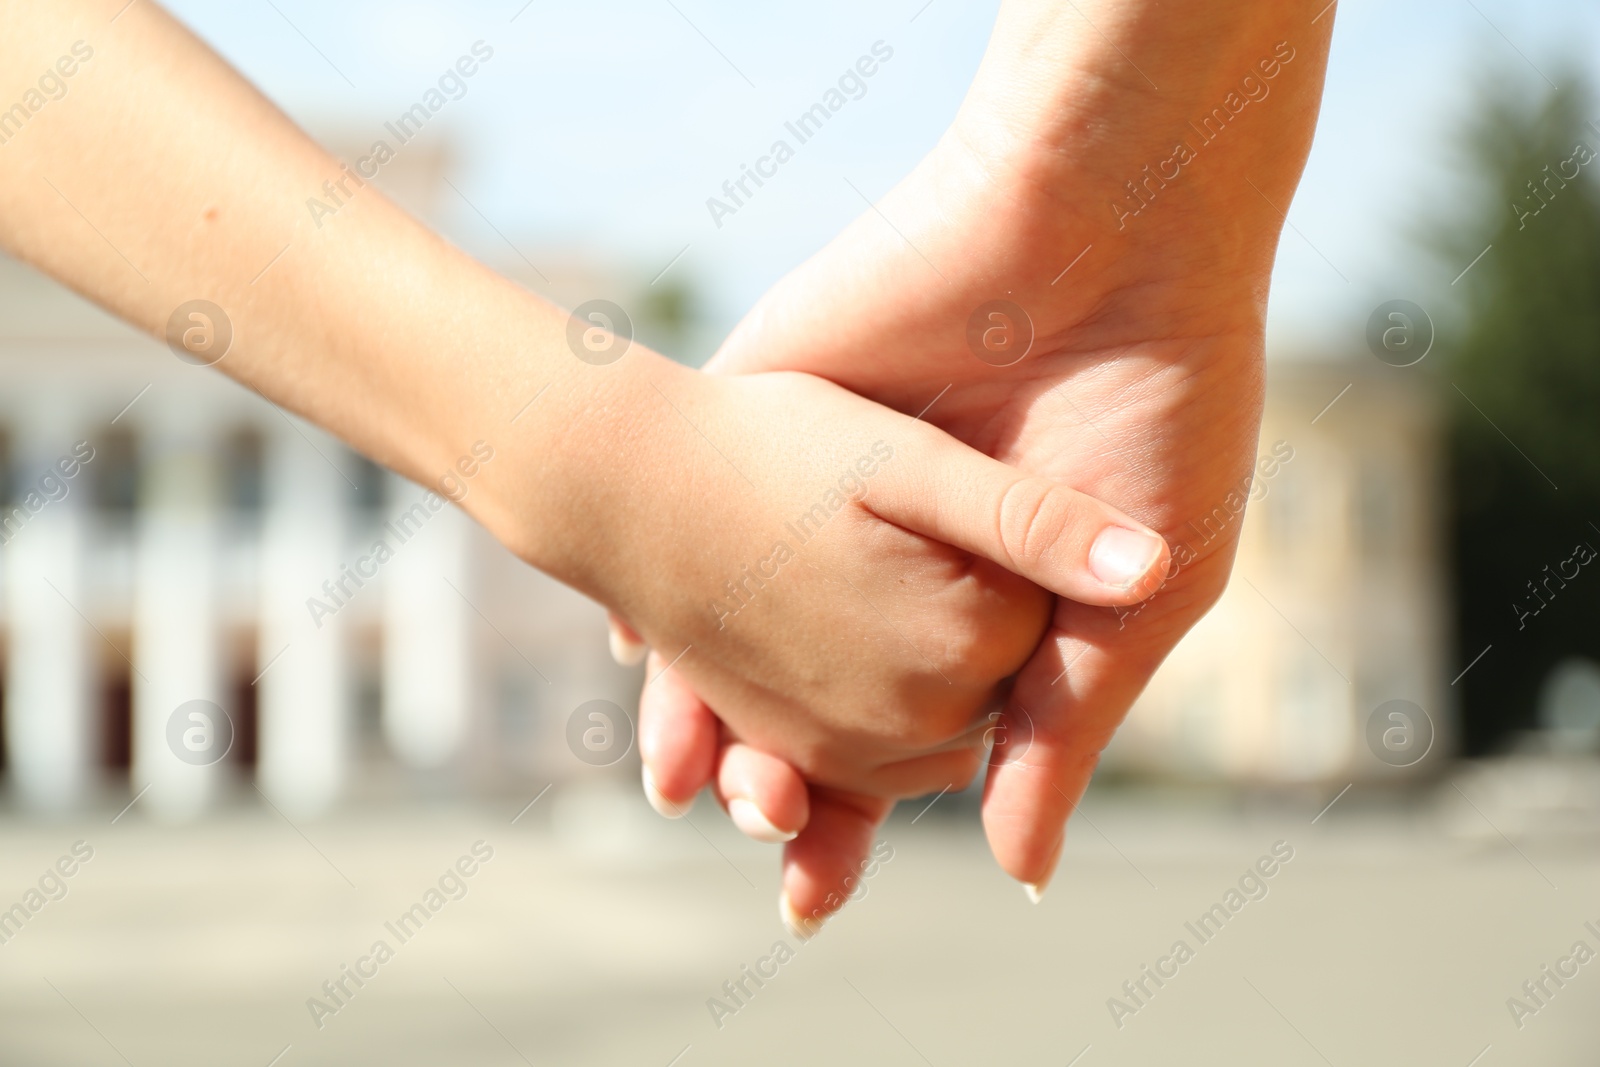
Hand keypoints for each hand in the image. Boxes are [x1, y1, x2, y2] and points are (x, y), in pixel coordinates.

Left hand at [634, 0, 1332, 922]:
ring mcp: (834, 477)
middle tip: (755, 833)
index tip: (812, 890)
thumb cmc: (1159, 415)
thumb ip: (1059, 733)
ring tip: (682, 779)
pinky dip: (662, 578)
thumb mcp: (1135, 602)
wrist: (1122, 233)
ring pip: (738, 612)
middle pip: (808, 686)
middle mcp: (900, 548)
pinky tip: (636, 650)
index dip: (860, 809)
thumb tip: (1018, 871)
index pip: (900, 731)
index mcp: (989, 597)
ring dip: (706, 698)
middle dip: (776, 767)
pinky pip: (699, 505)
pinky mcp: (777, 399)